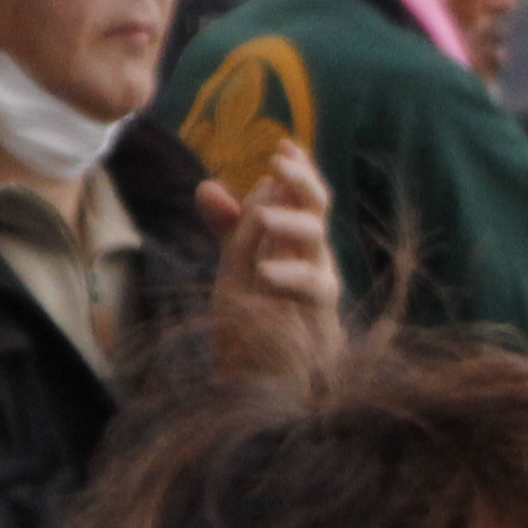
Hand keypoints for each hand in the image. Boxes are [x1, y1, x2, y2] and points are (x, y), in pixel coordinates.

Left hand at [193, 147, 343, 387]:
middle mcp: (312, 258)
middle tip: (279, 163)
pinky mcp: (318, 317)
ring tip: (265, 216)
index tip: (282, 143)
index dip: (296, 170)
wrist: (266, 384)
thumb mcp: (234, 268)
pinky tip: (266, 270)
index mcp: (293, 244)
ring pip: (319, 242)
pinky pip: (314, 288)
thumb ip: (230, 231)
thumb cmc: (257, 324)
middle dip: (302, 183)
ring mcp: (318, 286)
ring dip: (294, 223)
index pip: (300, 198)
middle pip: (318, 210)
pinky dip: (291, 276)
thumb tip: (208, 186)